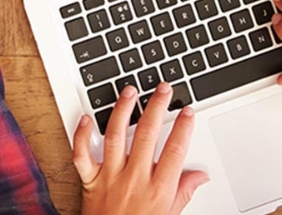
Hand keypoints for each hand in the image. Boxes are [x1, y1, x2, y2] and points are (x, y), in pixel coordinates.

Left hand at [73, 84, 207, 214]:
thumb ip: (183, 193)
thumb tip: (200, 175)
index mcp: (158, 190)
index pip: (175, 151)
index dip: (183, 127)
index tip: (187, 111)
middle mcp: (135, 179)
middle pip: (147, 135)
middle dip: (157, 107)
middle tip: (163, 88)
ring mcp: (111, 177)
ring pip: (116, 136)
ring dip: (123, 110)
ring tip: (130, 91)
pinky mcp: (90, 180)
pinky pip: (83, 154)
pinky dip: (82, 135)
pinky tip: (87, 117)